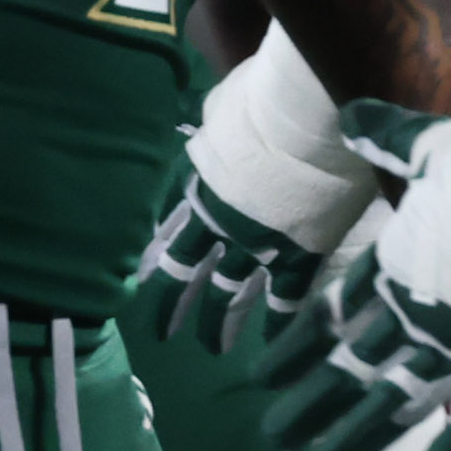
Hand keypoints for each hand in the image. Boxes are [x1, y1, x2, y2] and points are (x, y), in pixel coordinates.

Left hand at [136, 29, 380, 352]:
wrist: (313, 116)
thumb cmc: (263, 100)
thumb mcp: (221, 112)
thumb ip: (213, 131)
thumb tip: (213, 128)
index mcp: (199, 190)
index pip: (168, 233)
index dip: (152, 259)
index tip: (137, 282)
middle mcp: (222, 225)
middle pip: (189, 273)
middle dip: (174, 305)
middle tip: (162, 334)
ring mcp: (261, 244)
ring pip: (232, 293)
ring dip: (220, 323)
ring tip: (210, 349)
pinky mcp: (302, 253)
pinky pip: (288, 296)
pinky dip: (279, 318)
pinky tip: (272, 341)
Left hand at [258, 102, 450, 450]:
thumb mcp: (421, 144)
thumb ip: (380, 135)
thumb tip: (352, 112)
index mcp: (390, 265)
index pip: (332, 316)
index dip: (298, 347)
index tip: (266, 373)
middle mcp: (412, 311)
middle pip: (349, 366)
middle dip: (308, 403)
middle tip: (272, 434)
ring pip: (391, 403)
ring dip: (351, 437)